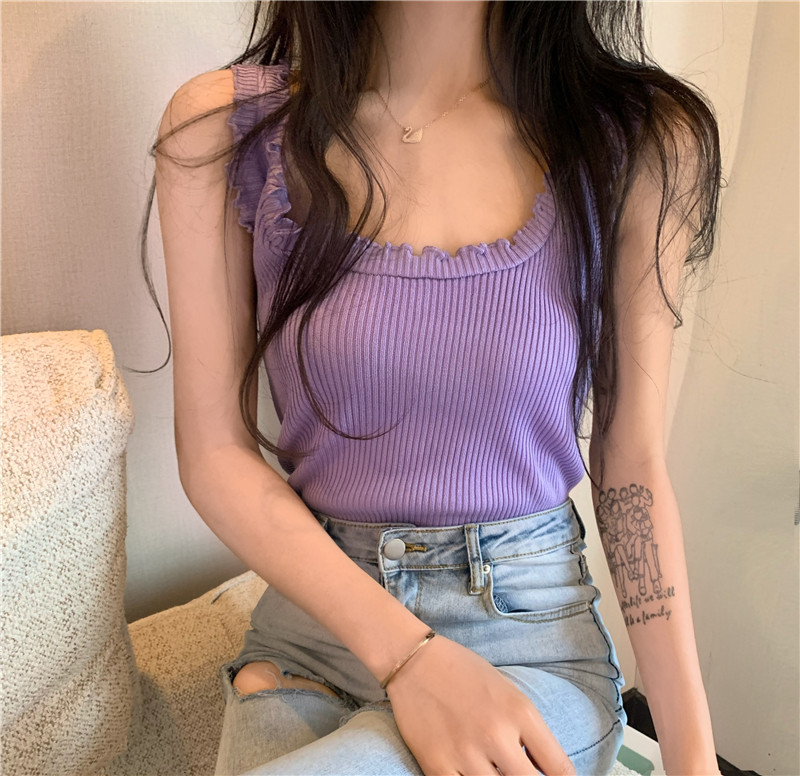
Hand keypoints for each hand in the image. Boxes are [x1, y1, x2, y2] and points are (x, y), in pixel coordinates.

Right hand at [385, 634, 575, 775]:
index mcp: (520, 713)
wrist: (415, 660)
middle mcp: (496, 734)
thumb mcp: (508, 692)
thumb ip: (529, 732)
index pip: (560, 769)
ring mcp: (466, 753)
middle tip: (520, 773)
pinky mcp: (436, 764)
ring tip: (494, 771)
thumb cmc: (465, 672)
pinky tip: (471, 775)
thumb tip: (544, 771)